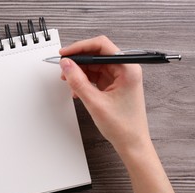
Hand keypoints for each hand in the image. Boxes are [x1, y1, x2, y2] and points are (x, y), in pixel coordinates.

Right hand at [59, 36, 149, 153]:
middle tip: (63, 68)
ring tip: (69, 82)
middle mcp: (126, 69)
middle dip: (78, 61)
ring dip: (80, 72)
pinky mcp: (114, 85)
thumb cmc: (123, 126)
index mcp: (128, 69)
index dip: (80, 47)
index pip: (101, 46)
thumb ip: (78, 81)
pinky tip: (77, 90)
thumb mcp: (95, 102)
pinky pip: (95, 76)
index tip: (65, 53)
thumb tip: (66, 65)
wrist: (132, 143)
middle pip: (97, 54)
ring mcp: (120, 77)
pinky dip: (84, 80)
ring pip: (94, 66)